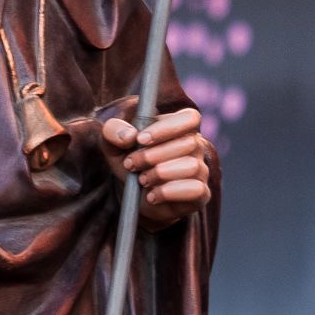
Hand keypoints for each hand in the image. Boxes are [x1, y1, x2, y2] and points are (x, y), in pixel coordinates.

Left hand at [103, 106, 212, 229]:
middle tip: (131, 164)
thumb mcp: (113, 144)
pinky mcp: (201, 194)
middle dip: (153, 155)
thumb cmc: (129, 161)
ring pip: (192, 166)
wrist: (134, 196)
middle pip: (188, 143)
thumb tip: (129, 136)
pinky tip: (151, 196)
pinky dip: (169, 192)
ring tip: (142, 180)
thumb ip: (114, 131)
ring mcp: (201, 170)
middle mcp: (195, 146)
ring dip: (160, 174)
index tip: (140, 139)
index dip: (167, 127)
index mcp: (179, 126)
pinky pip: (197, 190)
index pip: (190, 118)